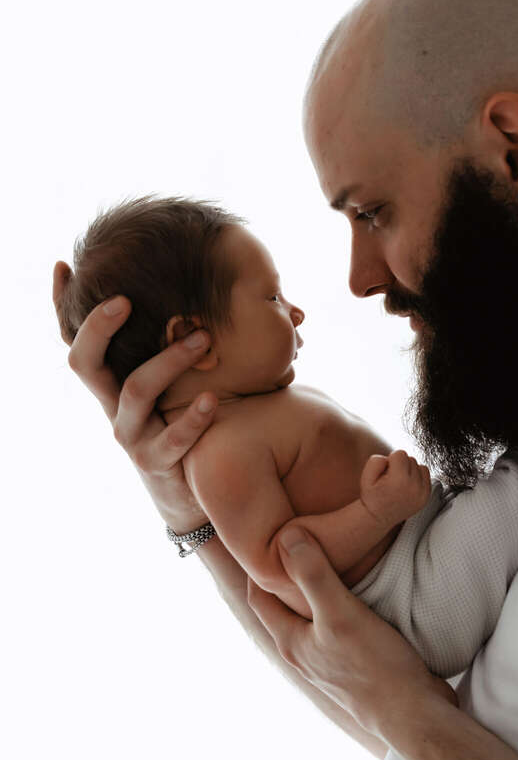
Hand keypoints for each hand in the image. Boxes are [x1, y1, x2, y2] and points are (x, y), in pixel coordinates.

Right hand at [53, 261, 216, 531]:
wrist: (191, 492)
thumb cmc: (183, 422)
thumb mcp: (168, 383)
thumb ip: (170, 344)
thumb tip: (191, 290)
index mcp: (110, 381)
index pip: (76, 340)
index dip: (64, 307)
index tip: (65, 267)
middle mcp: (111, 404)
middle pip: (84, 363)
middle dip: (98, 328)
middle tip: (124, 299)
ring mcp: (130, 434)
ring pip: (135, 391)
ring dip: (168, 360)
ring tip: (202, 339)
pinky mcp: (156, 462)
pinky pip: (172, 439)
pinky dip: (193, 419)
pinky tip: (212, 400)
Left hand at [247, 527, 456, 740]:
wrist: (414, 715)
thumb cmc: (375, 667)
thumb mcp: (340, 613)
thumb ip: (313, 575)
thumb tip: (286, 536)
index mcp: (291, 643)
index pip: (258, 596)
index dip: (259, 566)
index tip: (268, 535)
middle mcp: (304, 653)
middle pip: (284, 605)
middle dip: (287, 574)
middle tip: (298, 538)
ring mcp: (329, 661)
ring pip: (312, 615)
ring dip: (315, 588)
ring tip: (328, 556)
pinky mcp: (355, 663)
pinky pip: (336, 625)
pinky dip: (338, 603)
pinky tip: (357, 590)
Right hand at [360, 450, 430, 523]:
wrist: (378, 517)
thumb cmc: (372, 497)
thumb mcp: (366, 476)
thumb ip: (377, 460)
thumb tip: (391, 458)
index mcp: (399, 480)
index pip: (400, 453)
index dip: (391, 460)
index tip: (386, 473)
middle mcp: (414, 487)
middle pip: (411, 458)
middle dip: (400, 465)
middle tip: (391, 479)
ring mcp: (423, 493)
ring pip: (419, 465)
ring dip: (409, 470)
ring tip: (399, 483)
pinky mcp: (427, 496)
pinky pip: (425, 474)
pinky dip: (417, 477)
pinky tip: (407, 485)